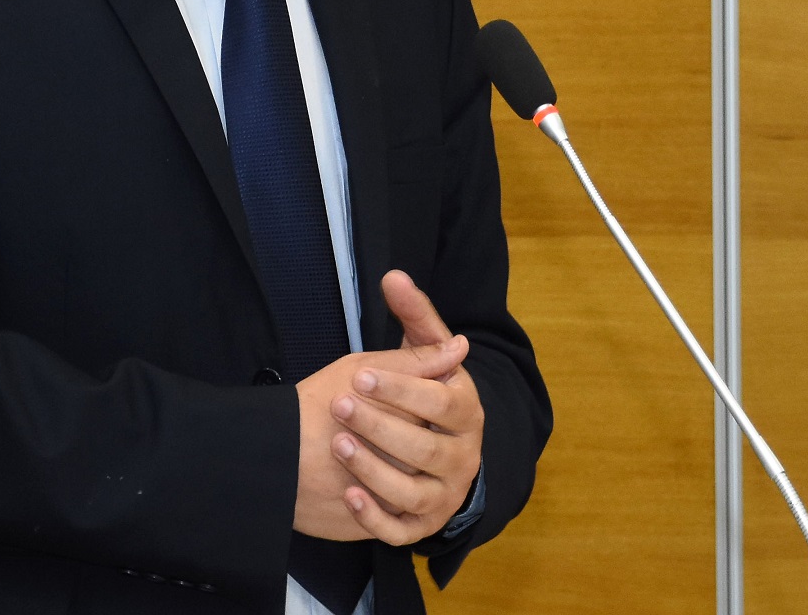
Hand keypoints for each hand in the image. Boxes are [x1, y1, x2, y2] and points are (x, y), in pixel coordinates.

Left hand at [293, 326, 466, 540]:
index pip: (441, 401)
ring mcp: (446, 494)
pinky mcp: (424, 525)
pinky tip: (348, 494)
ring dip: (374, 470)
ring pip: (411, 491)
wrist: (438, 450)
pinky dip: (375, 517)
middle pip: (425, 448)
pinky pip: (401, 530)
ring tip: (340, 445)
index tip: (360, 374)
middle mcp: (465, 455)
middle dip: (379, 425)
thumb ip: (412, 316)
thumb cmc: (426, 393)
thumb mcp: (424, 352)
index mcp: (467, 410)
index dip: (401, 388)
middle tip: (340, 406)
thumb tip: (394, 276)